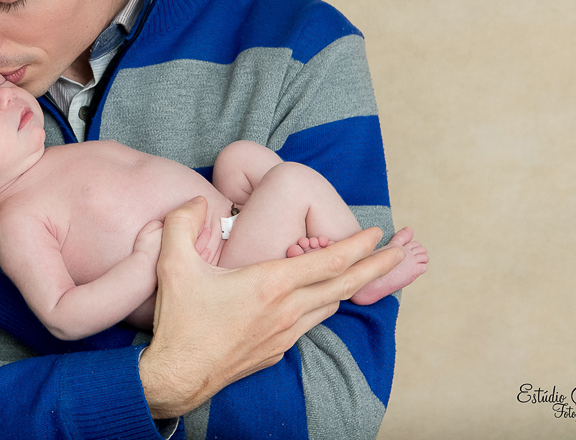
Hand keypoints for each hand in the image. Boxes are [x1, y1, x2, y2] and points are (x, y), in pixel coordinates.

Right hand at [138, 196, 404, 417]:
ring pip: (330, 306)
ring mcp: (284, 334)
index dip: (357, 244)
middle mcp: (287, 310)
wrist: (177, 375)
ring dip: (348, 287)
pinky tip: (314, 301)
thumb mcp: (173, 263)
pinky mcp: (276, 351)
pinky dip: (321, 306)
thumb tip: (196, 199)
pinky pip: (310, 324)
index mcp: (271, 284)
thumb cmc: (179, 320)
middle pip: (345, 284)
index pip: (329, 261)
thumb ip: (183, 222)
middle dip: (377, 266)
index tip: (377, 232)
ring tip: (359, 273)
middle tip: (402, 251)